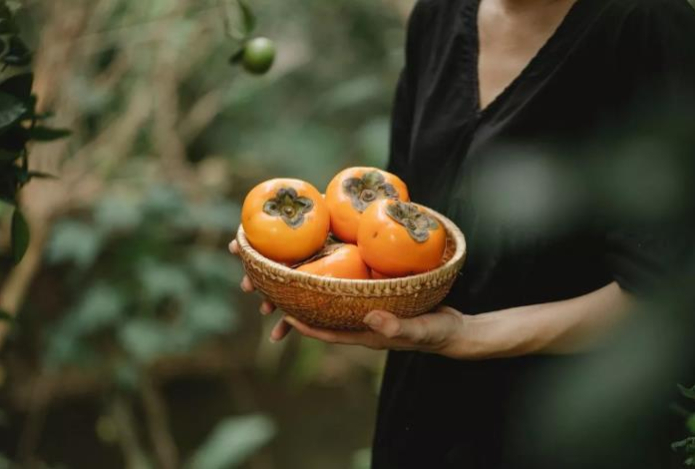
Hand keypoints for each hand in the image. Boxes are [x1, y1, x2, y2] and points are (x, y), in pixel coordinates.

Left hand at [231, 238, 473, 358]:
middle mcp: (360, 321)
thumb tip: (370, 317)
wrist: (452, 329)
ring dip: (314, 288)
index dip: (304, 325)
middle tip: (277, 292)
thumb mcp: (419, 329)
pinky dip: (339, 276)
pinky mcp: (378, 295)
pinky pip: (352, 286)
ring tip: (294, 270)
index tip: (282, 314)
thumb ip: (396, 326)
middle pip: (324, 315)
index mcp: (365, 333)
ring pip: (334, 300)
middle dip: (299, 306)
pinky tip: (333, 259)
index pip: (327, 332)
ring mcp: (368, 309)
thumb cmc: (436, 333)